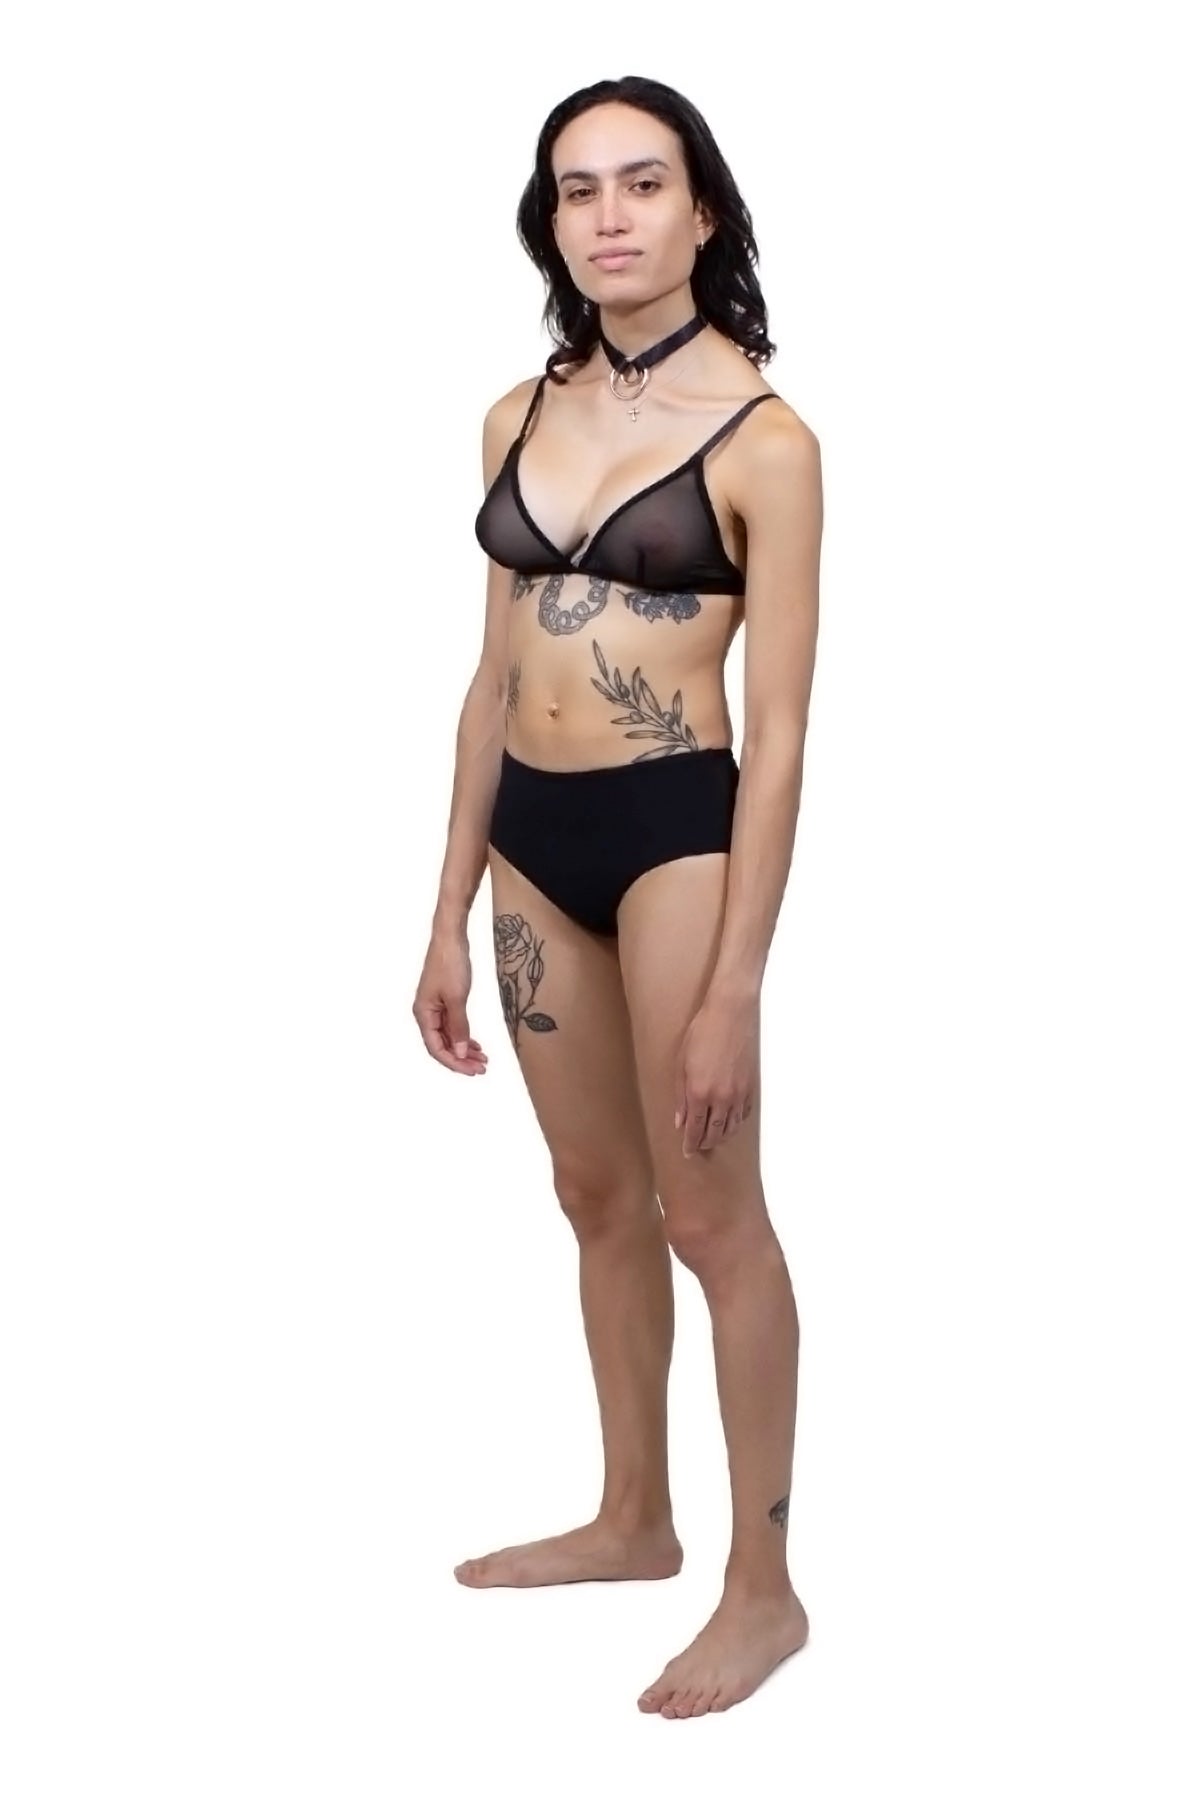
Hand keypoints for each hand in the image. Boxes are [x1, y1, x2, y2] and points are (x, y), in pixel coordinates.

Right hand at [413, 932, 487, 1075]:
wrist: (451, 937)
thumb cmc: (450, 963)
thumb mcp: (457, 998)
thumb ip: (458, 1027)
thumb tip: (459, 1052)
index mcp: (423, 1014)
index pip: (436, 1048)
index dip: (454, 1062)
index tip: (472, 1070)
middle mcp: (426, 1014)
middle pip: (442, 1045)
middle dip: (461, 1058)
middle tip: (481, 1068)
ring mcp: (435, 1007)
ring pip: (449, 1036)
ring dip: (464, 1049)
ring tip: (482, 1058)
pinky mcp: (445, 1001)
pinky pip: (453, 1025)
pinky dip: (464, 1035)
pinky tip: (475, 1044)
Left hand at [673, 996, 758, 1155]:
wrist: (730, 1014)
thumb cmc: (702, 1033)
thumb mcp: (681, 1063)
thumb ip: (680, 1095)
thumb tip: (680, 1120)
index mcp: (699, 1093)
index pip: (694, 1129)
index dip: (690, 1143)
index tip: (687, 1152)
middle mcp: (720, 1098)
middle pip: (714, 1132)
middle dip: (705, 1143)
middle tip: (698, 1147)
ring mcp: (738, 1093)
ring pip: (731, 1127)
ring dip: (722, 1137)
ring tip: (714, 1140)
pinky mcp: (750, 1086)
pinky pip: (743, 1113)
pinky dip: (736, 1123)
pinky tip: (731, 1123)